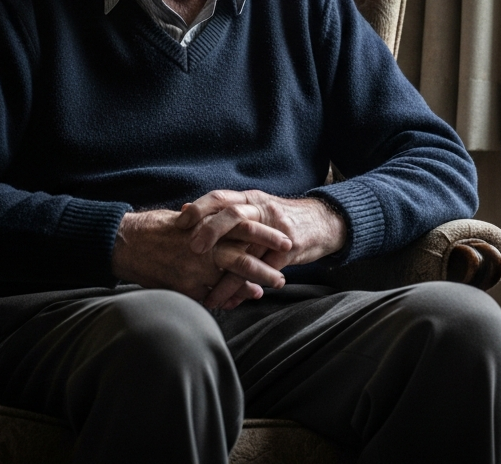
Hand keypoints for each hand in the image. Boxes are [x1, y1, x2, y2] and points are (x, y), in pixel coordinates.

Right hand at [110, 208, 291, 304]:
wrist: (125, 242)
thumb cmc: (157, 228)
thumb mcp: (188, 220)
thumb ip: (212, 227)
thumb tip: (235, 235)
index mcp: (207, 226)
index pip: (244, 229)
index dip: (266, 236)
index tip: (285, 242)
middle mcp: (203, 248)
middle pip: (243, 257)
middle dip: (266, 266)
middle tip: (283, 274)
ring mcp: (194, 269)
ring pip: (230, 279)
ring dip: (251, 286)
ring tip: (268, 288)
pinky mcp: (184, 287)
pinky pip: (210, 296)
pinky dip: (226, 298)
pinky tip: (238, 300)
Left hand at [175, 190, 346, 309]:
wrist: (322, 222)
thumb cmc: (279, 218)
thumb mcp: (254, 207)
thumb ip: (223, 210)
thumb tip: (184, 210)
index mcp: (249, 200)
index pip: (220, 197)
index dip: (200, 208)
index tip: (179, 221)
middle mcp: (261, 211)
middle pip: (234, 216)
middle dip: (211, 231)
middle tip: (192, 248)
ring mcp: (276, 231)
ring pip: (248, 251)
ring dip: (225, 275)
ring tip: (207, 294)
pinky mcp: (288, 251)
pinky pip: (263, 272)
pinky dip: (243, 289)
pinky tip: (229, 302)